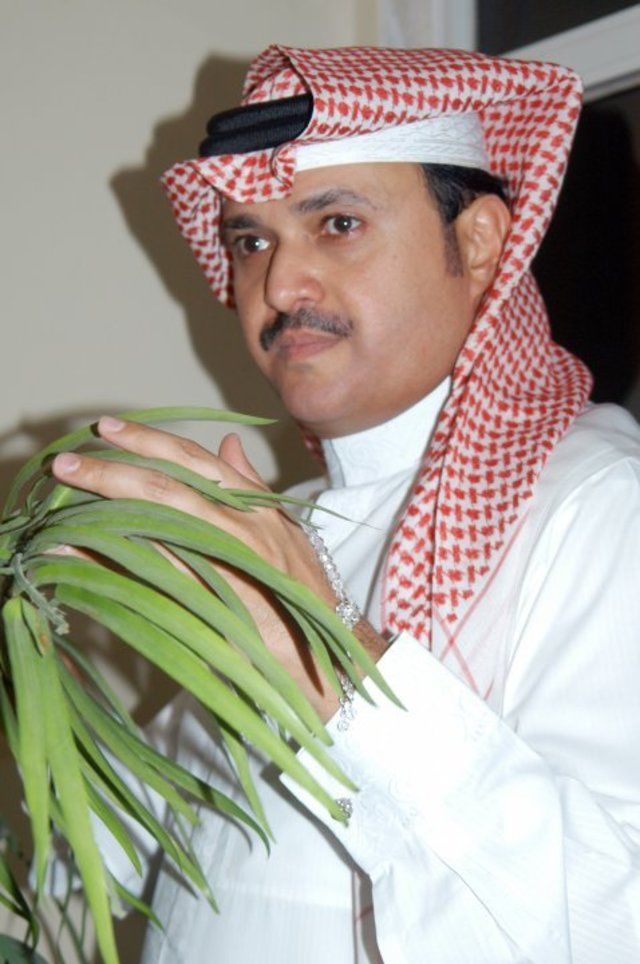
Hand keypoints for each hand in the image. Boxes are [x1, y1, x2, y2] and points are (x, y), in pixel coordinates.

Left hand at [52, 416, 342, 720]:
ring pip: (157, 517)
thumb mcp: (283, 527)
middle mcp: (242, 522)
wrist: (324, 648)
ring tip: (63, 498)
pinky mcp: (214, 592)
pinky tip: (76, 551)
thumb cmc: (303, 589)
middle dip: (114, 466)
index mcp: (255, 503)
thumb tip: (228, 441)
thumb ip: (251, 484)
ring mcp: (229, 556)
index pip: (196, 459)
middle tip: (68, 460)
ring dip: (105, 504)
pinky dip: (111, 555)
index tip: (109, 428)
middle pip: (169, 482)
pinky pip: (151, 566)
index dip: (150, 439)